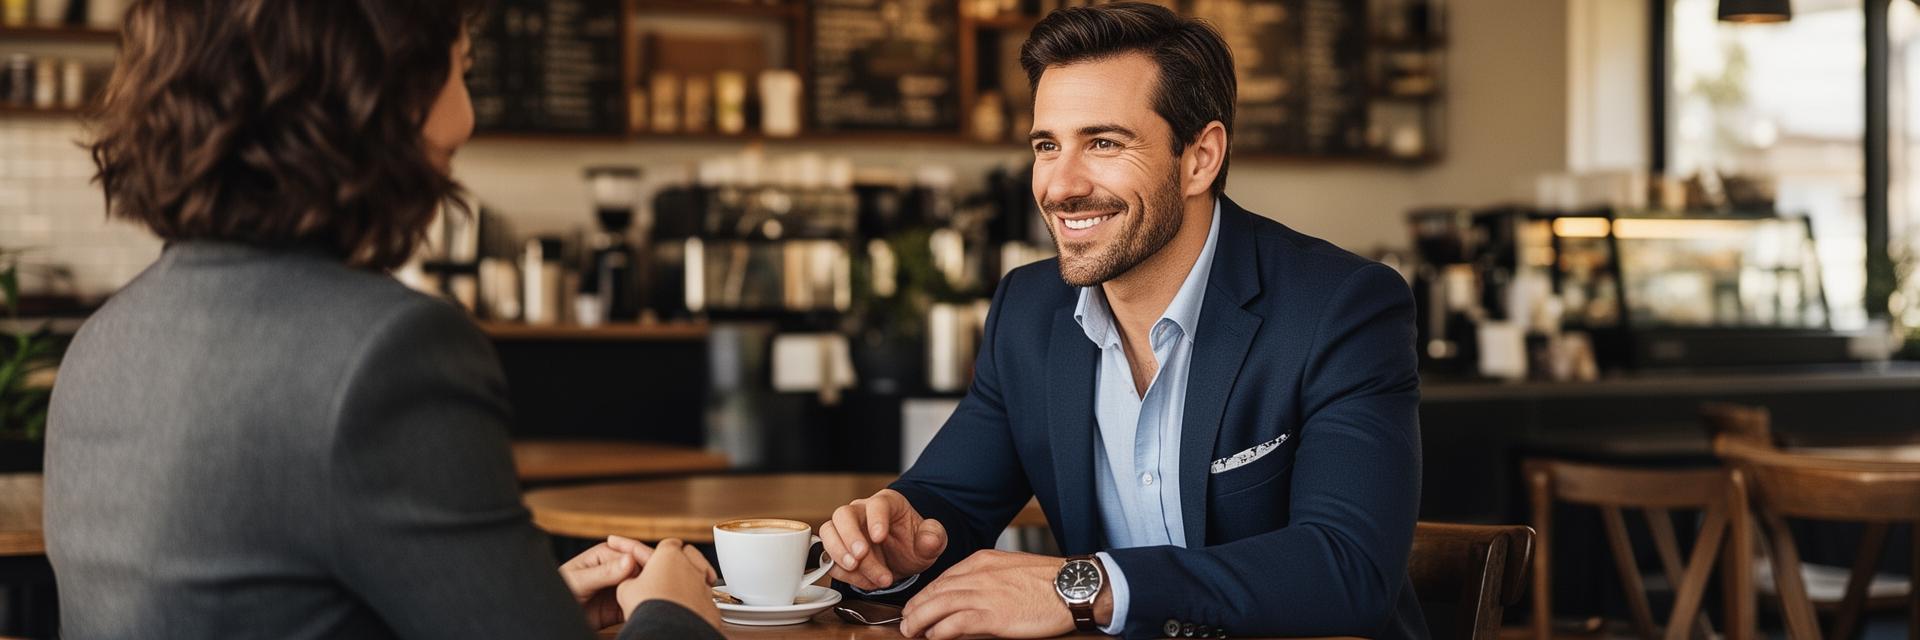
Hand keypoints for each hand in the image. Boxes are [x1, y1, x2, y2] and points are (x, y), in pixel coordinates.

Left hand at [560, 538, 645, 629]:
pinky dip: (643, 607)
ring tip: (647, 601)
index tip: (648, 575)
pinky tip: (642, 610)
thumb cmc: (560, 591)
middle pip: (643, 568)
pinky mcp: (622, 605)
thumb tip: (630, 560)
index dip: (644, 562)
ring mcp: (621, 586)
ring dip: (648, 593)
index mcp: (607, 553)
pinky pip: (639, 604)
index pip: (633, 554)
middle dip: (650, 578)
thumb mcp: (580, 581)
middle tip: (650, 591)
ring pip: (644, 586)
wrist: (554, 615)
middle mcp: (617, 568)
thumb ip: (604, 572)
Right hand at [616, 538, 721, 629]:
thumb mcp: (627, 589)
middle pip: (690, 554)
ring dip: (692, 580)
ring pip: (702, 575)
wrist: (669, 630)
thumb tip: (631, 583)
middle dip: (682, 559)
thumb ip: (631, 579)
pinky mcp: (712, 604)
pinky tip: (689, 608)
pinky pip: (706, 598)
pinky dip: (699, 601)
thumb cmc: (648, 607)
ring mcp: (704, 585)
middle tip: (671, 568)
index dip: (663, 550)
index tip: (659, 554)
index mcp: (669, 555)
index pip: (669, 543)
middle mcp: (691, 566)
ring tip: (680, 589)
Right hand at [818, 489, 946, 589]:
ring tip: (856, 568)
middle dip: (850, 537)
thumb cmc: (913, 544)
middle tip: (861, 556)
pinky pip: (829, 558)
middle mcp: (861, 512)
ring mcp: (845, 530)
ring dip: (839, 553)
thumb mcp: (932, 541)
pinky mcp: (837, 550)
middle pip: (843, 515)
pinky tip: (864, 581)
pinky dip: (843, 572)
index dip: (876, 519)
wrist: (901, 561)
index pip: (876, 504)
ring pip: (829, 533)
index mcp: (887, 503)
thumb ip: (934, 537)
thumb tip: (929, 539)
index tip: (880, 537)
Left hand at [899, 550, 1111, 639]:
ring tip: (911, 632)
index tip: (917, 606)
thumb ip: (987, 582)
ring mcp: (984, 594)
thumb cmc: (1049, 582)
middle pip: (935, 591)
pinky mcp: (992, 615)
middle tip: (906, 622)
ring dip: (920, 621)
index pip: (943, 579)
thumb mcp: (1011, 571)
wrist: (1073, 586)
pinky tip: (934, 637)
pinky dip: (940, 631)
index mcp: (982, 561)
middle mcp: (978, 574)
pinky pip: (955, 624)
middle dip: (916, 608)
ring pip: (938, 606)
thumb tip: (969, 601)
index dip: (926, 595)